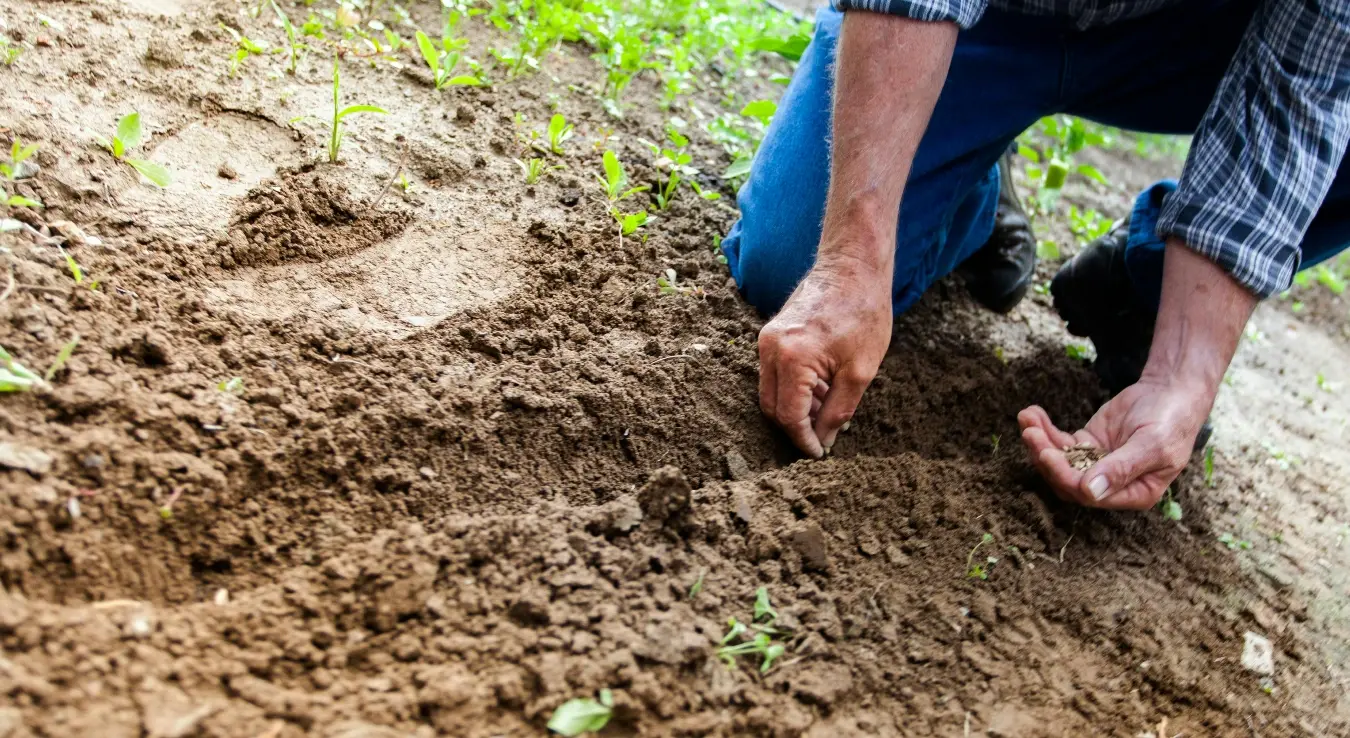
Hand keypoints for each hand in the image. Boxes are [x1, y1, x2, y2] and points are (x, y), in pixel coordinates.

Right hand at [758, 254, 892, 457]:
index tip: (819, 454)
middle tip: (823, 438)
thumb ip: (838, 411)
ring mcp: (766, 339)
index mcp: (792, 358)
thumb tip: (823, 440)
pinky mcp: (770, 334)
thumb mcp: (860, 372)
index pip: (789, 416)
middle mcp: (770, 349)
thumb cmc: (863, 314)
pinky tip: (821, 389)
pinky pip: (774, 373)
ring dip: (795, 408)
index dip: (803, 440)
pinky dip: (793, 389)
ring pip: (771, 392)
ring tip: (828, 409)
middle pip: (772, 407)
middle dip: (796, 427)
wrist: (853, 268)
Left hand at [1017, 375, 1212, 508]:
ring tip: (1026, 419)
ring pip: (1059, 461)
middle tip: (1031, 434)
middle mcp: (1111, 484)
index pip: (1090, 495)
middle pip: (1068, 480)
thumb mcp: (1152, 445)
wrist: (1171, 391)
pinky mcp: (1087, 444)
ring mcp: (1096, 463)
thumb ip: (1122, 468)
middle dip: (1046, 458)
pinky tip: (1032, 413)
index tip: (1047, 454)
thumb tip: (1090, 492)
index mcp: (1134, 493)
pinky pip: (1060, 442)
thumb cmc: (1171, 421)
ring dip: (1040, 442)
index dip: (1065, 477)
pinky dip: (1044, 429)